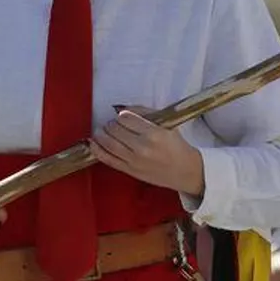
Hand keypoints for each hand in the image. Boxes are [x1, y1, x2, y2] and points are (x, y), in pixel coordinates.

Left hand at [89, 107, 204, 195]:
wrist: (186, 171)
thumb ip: (144, 113)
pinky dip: (97, 150)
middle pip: (114, 129)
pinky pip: (107, 159)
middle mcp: (142, 147)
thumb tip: (122, 109)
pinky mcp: (129, 171)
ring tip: (102, 131)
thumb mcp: (166, 124)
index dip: (121, 115)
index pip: (126, 118)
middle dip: (110, 124)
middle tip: (113, 124)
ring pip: (108, 143)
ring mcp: (134, 161)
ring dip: (101, 134)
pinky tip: (93, 143)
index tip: (123, 117)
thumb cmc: (177, 146)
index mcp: (153, 133)